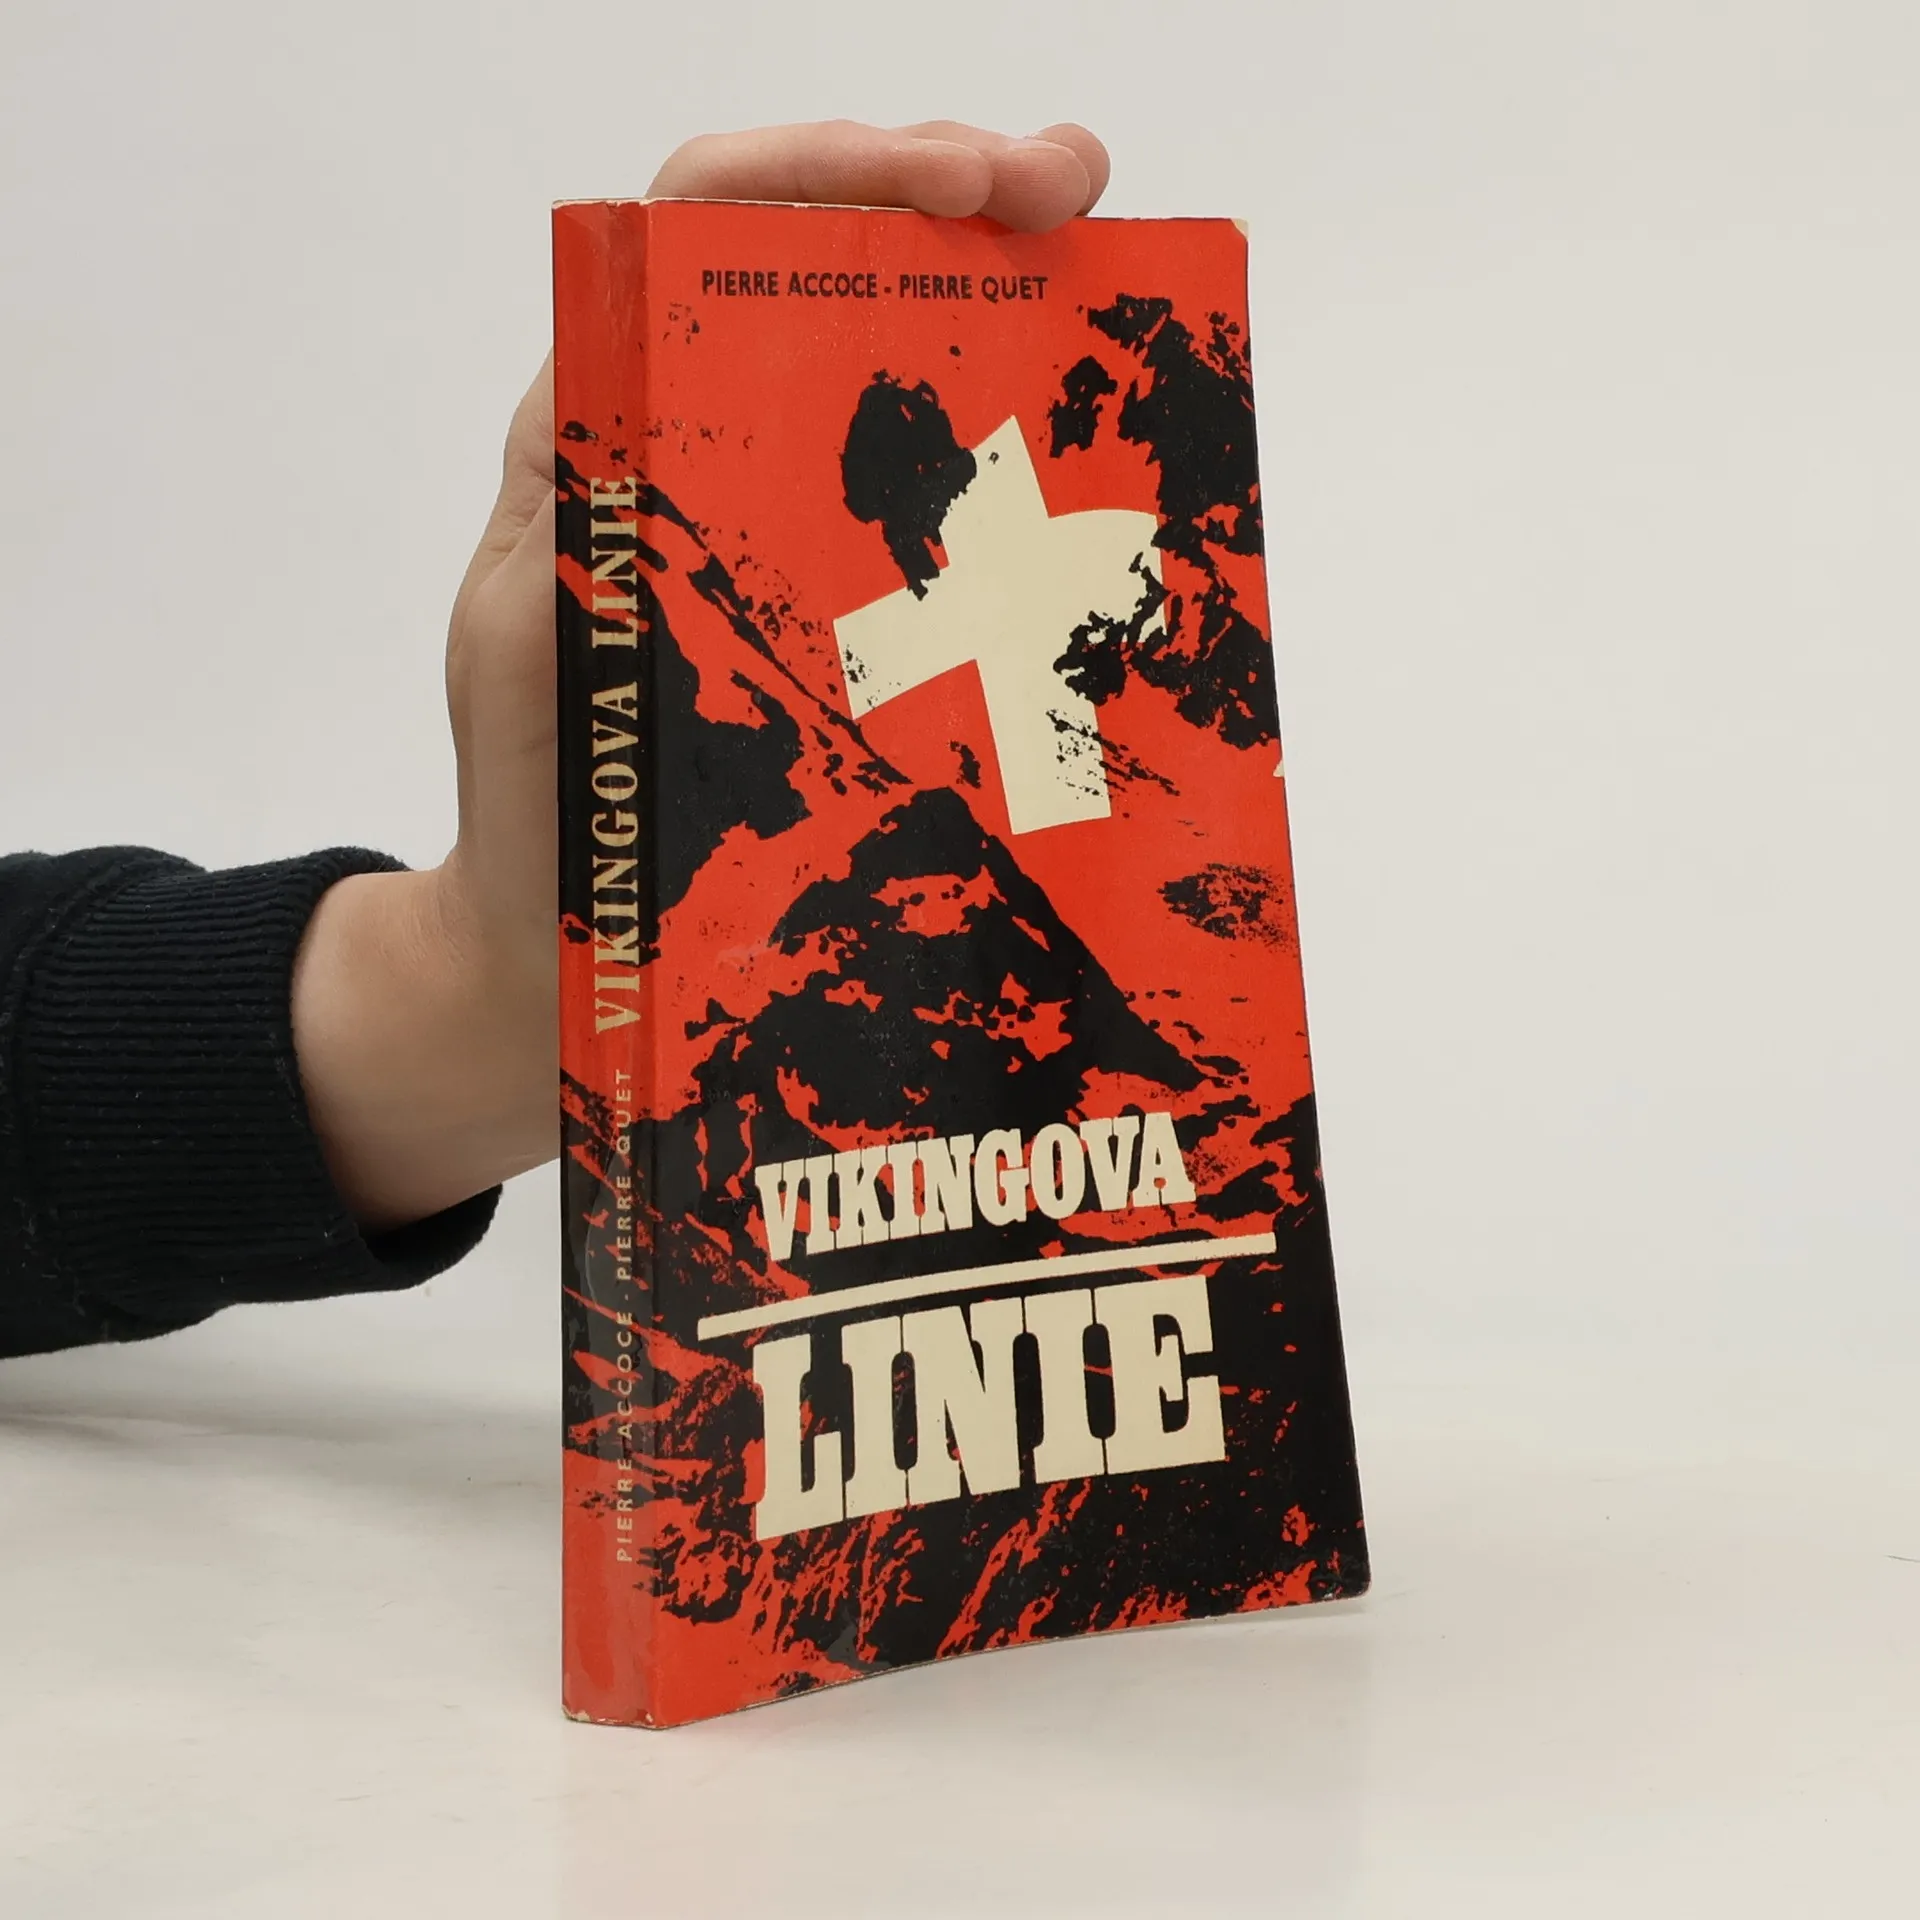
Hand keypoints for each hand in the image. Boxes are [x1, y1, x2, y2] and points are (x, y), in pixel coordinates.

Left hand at [290, 119, 1111, 1231]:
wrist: (554, 963)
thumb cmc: (536, 817)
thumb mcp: (531, 646)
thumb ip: (586, 529)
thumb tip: (674, 412)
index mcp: (609, 429)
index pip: (708, 223)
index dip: (838, 168)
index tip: (976, 185)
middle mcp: (699, 456)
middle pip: (828, 265)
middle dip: (956, 200)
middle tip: (1077, 193)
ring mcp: (779, 539)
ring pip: (897, 380)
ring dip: (1004, 319)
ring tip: (1115, 291)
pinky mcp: (836, 626)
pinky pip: (936, 532)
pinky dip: (1014, 492)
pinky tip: (1092, 491)